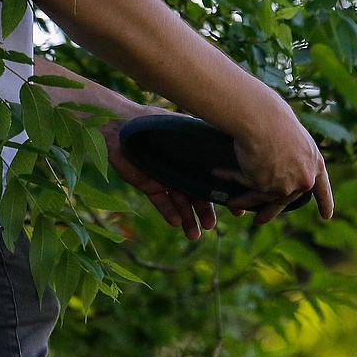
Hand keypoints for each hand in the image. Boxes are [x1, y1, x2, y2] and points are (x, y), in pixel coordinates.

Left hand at [99, 112, 216, 240]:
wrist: (119, 124)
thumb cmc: (151, 120)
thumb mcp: (179, 127)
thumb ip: (199, 137)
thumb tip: (228, 142)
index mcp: (194, 155)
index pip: (213, 177)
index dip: (224, 193)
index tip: (236, 210)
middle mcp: (182, 169)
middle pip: (198, 194)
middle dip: (205, 211)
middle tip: (212, 227)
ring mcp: (166, 178)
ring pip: (180, 202)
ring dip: (188, 219)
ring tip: (194, 235)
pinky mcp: (149, 185)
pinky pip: (161, 201)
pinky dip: (168, 211)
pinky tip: (175, 223)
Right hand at [217, 93, 332, 224]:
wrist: (261, 118)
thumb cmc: (273, 117)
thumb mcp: (290, 135)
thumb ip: (289, 152)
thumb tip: (276, 162)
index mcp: (315, 163)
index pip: (322, 188)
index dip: (325, 203)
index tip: (326, 216)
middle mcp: (303, 178)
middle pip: (286, 200)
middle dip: (271, 211)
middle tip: (261, 219)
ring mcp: (285, 185)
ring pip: (263, 199)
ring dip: (245, 201)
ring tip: (232, 204)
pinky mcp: (264, 186)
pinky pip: (245, 187)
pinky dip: (231, 180)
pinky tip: (218, 176)